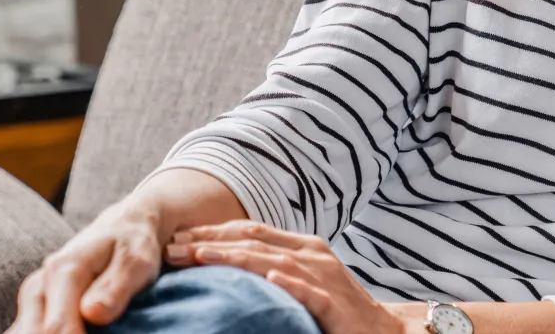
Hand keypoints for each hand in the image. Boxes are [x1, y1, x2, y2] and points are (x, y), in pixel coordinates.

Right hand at [6, 199, 165, 333]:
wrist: (120, 227)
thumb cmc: (132, 244)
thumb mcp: (136, 260)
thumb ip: (115, 286)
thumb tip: (93, 313)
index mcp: (62, 271)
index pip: (56, 327)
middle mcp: (38, 287)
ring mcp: (32, 301)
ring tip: (85, 332)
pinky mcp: (33, 312)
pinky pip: (28, 332)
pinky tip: (74, 331)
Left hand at [169, 220, 412, 333]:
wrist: (382, 330)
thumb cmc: (336, 307)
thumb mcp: (301, 280)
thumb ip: (272, 267)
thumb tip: (225, 261)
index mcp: (303, 246)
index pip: (250, 231)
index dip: (213, 231)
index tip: (177, 238)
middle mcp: (313, 254)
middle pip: (254, 241)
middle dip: (211, 242)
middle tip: (173, 248)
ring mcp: (325, 277)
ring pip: (274, 262)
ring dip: (235, 258)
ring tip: (202, 256)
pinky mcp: (335, 305)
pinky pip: (309, 292)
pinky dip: (290, 284)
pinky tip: (269, 279)